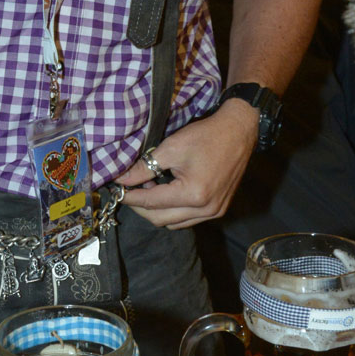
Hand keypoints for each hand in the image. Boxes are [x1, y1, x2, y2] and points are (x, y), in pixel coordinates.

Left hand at [118, 102, 258, 228]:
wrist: (238, 132)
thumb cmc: (206, 136)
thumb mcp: (171, 148)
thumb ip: (144, 168)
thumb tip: (122, 179)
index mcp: (194, 194)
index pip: (151, 203)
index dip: (130, 197)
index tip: (116, 191)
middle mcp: (206, 209)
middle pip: (160, 219)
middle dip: (141, 207)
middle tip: (130, 189)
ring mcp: (214, 212)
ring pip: (173, 223)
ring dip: (156, 210)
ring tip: (149, 188)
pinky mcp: (219, 209)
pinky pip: (188, 219)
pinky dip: (173, 210)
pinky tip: (166, 192)